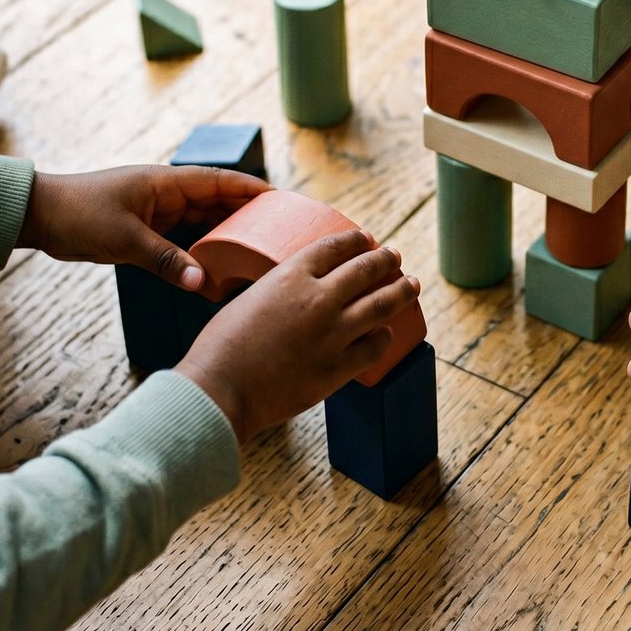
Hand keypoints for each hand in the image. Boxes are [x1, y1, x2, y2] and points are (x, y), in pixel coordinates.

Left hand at [18, 165, 270, 289]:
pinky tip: (216, 270)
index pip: (222, 182)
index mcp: (168, 182)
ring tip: (255, 253)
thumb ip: (166, 261)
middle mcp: (169, 195)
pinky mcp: (148, 231)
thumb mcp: (126, 239)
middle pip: (219, 203)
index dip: (253, 190)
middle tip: (277, 234)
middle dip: (247, 216)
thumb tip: (203, 284)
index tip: (282, 200)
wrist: (40, 216)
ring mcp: (159, 213)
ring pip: (203, 224)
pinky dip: (201, 253)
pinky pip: (185, 241)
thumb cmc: (80, 214)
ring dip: (225, 237)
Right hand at [175, 232, 420, 441]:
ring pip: (381, 303)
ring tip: (411, 283)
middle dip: (386, 260)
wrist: (218, 391)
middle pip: (366, 269)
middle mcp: (318, 298)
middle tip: (395, 257)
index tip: (368, 240)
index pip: (335, 246)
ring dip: (401, 290)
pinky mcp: (338, 367)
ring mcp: (332, 332)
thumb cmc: (221, 347)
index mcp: (291, 275)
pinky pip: (375, 346)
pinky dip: (385, 336)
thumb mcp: (250, 298)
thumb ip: (280, 290)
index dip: (357, 240)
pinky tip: (388, 333)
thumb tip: (300, 291)